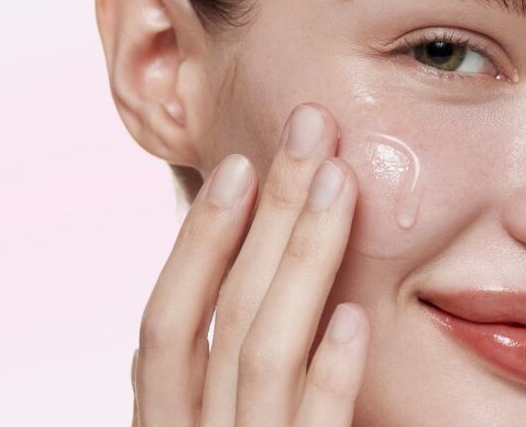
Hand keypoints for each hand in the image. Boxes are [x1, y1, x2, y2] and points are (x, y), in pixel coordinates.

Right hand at [130, 103, 368, 426]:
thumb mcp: (220, 425)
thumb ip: (219, 376)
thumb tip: (223, 284)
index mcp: (171, 417)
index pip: (171, 319)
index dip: (201, 237)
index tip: (241, 162)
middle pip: (227, 312)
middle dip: (269, 211)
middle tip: (310, 129)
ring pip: (266, 353)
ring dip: (304, 257)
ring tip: (339, 181)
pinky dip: (330, 376)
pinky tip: (354, 317)